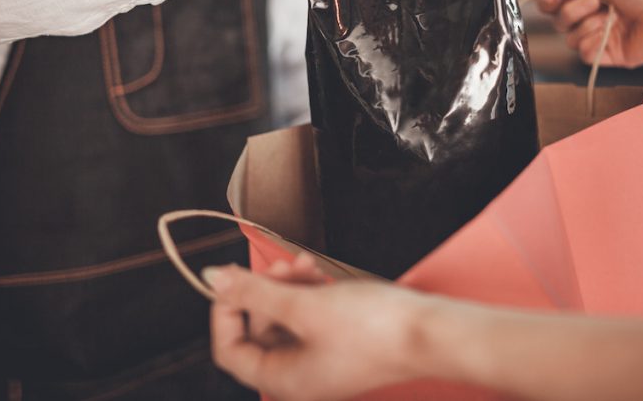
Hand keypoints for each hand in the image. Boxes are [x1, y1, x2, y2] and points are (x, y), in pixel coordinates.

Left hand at [205, 260, 432, 400]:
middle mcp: (299, 377)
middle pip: (258, 331)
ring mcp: (320, 362)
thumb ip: (254, 291)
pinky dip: (308, 293)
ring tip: (304, 264)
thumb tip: (213, 280)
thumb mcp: (304, 305)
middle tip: (281, 264)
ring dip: (288, 287)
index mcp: (283, 380)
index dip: (226, 311)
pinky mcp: (340, 344)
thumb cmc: (374, 329)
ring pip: (285, 320)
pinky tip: (317, 272)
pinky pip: (309, 318)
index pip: (230, 350)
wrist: (430, 333)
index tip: (232, 280)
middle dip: (265, 291)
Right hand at [535, 0, 642, 68]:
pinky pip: (585, 55)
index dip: (548, 1)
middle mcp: (592, 18)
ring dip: (588, 26)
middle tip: (595, 1)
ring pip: (570, 39)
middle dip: (573, 10)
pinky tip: (610, 35)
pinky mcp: (608, 56)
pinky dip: (594, 44)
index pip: (555, 3)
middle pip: (559, 22)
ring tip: (611, 18)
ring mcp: (600, 38)